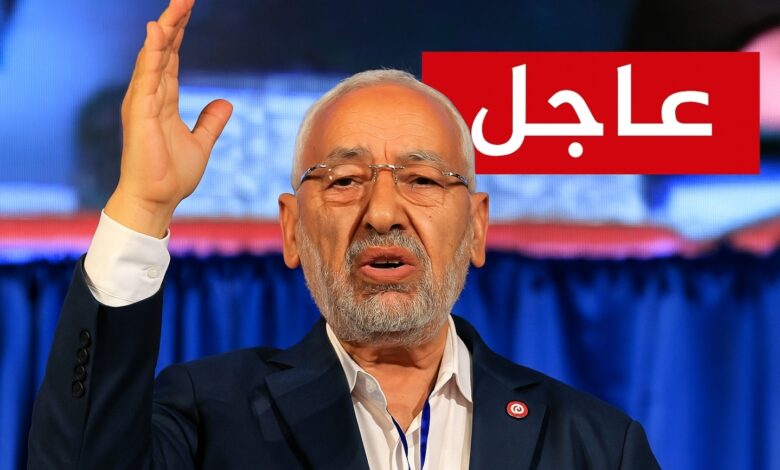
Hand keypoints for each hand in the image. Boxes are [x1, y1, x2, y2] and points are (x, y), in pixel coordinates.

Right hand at [105, 0, 232, 237]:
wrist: (157, 200)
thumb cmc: (172, 175)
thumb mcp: (201, 143)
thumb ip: (210, 122)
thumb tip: (225, 102)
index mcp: (162, 100)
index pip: (170, 58)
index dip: (178, 33)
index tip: (187, 9)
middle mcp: (149, 96)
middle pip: (161, 50)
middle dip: (173, 22)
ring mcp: (142, 102)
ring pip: (153, 57)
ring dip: (164, 30)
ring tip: (176, 5)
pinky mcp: (140, 112)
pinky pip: (147, 76)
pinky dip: (152, 53)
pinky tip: (158, 32)